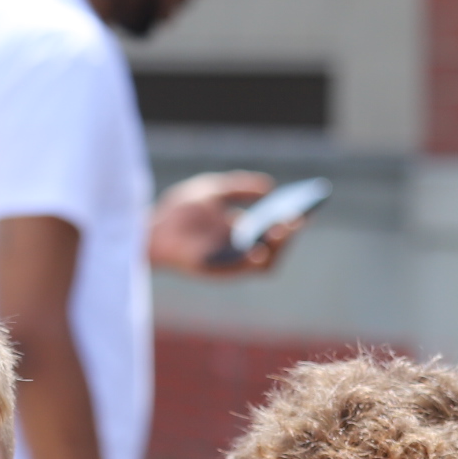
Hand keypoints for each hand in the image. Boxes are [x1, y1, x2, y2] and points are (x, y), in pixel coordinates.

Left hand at [146, 172, 296, 275]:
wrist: (151, 228)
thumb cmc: (180, 210)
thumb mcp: (214, 190)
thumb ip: (240, 187)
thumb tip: (270, 187)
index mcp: (245, 229)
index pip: (276, 227)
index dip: (293, 218)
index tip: (305, 205)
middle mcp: (243, 248)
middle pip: (277, 246)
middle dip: (290, 232)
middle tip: (297, 217)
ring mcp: (232, 262)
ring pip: (267, 262)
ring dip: (278, 247)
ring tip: (284, 228)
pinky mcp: (218, 271)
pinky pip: (242, 270)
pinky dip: (253, 261)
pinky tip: (259, 247)